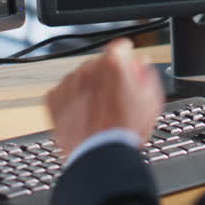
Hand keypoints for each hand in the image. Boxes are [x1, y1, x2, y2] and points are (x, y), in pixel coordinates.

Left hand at [45, 38, 165, 159]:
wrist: (99, 156)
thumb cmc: (124, 132)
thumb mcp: (151, 102)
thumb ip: (147, 76)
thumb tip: (141, 65)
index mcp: (114, 64)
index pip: (120, 48)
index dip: (126, 58)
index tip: (126, 65)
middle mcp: (89, 68)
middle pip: (99, 64)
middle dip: (106, 77)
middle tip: (113, 100)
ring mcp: (69, 82)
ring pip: (81, 79)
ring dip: (88, 90)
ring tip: (98, 113)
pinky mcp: (54, 97)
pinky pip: (64, 93)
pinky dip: (71, 102)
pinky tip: (82, 116)